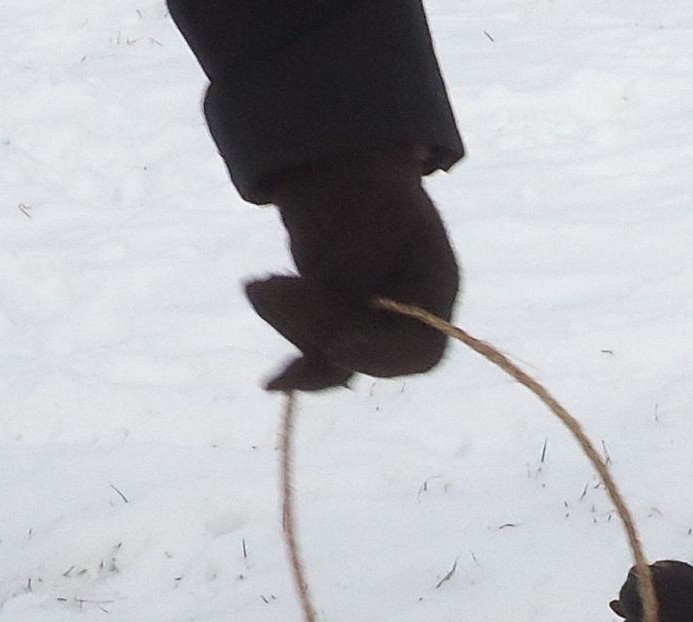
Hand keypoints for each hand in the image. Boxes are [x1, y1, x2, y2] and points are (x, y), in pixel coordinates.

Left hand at [247, 146, 458, 391]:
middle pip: (366, 352)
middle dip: (316, 326)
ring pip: (332, 357)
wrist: (341, 169)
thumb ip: (360, 257)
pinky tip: (272, 382)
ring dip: (291, 326)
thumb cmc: (371, 178)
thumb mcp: (377, 200)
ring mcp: (369, 326)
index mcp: (434, 287)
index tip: (336, 349)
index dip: (382, 357)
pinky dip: (291, 359)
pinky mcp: (334, 327)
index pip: (421, 348)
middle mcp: (406, 318)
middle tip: (269, 286)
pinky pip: (314, 356)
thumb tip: (328, 299)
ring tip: (257, 286)